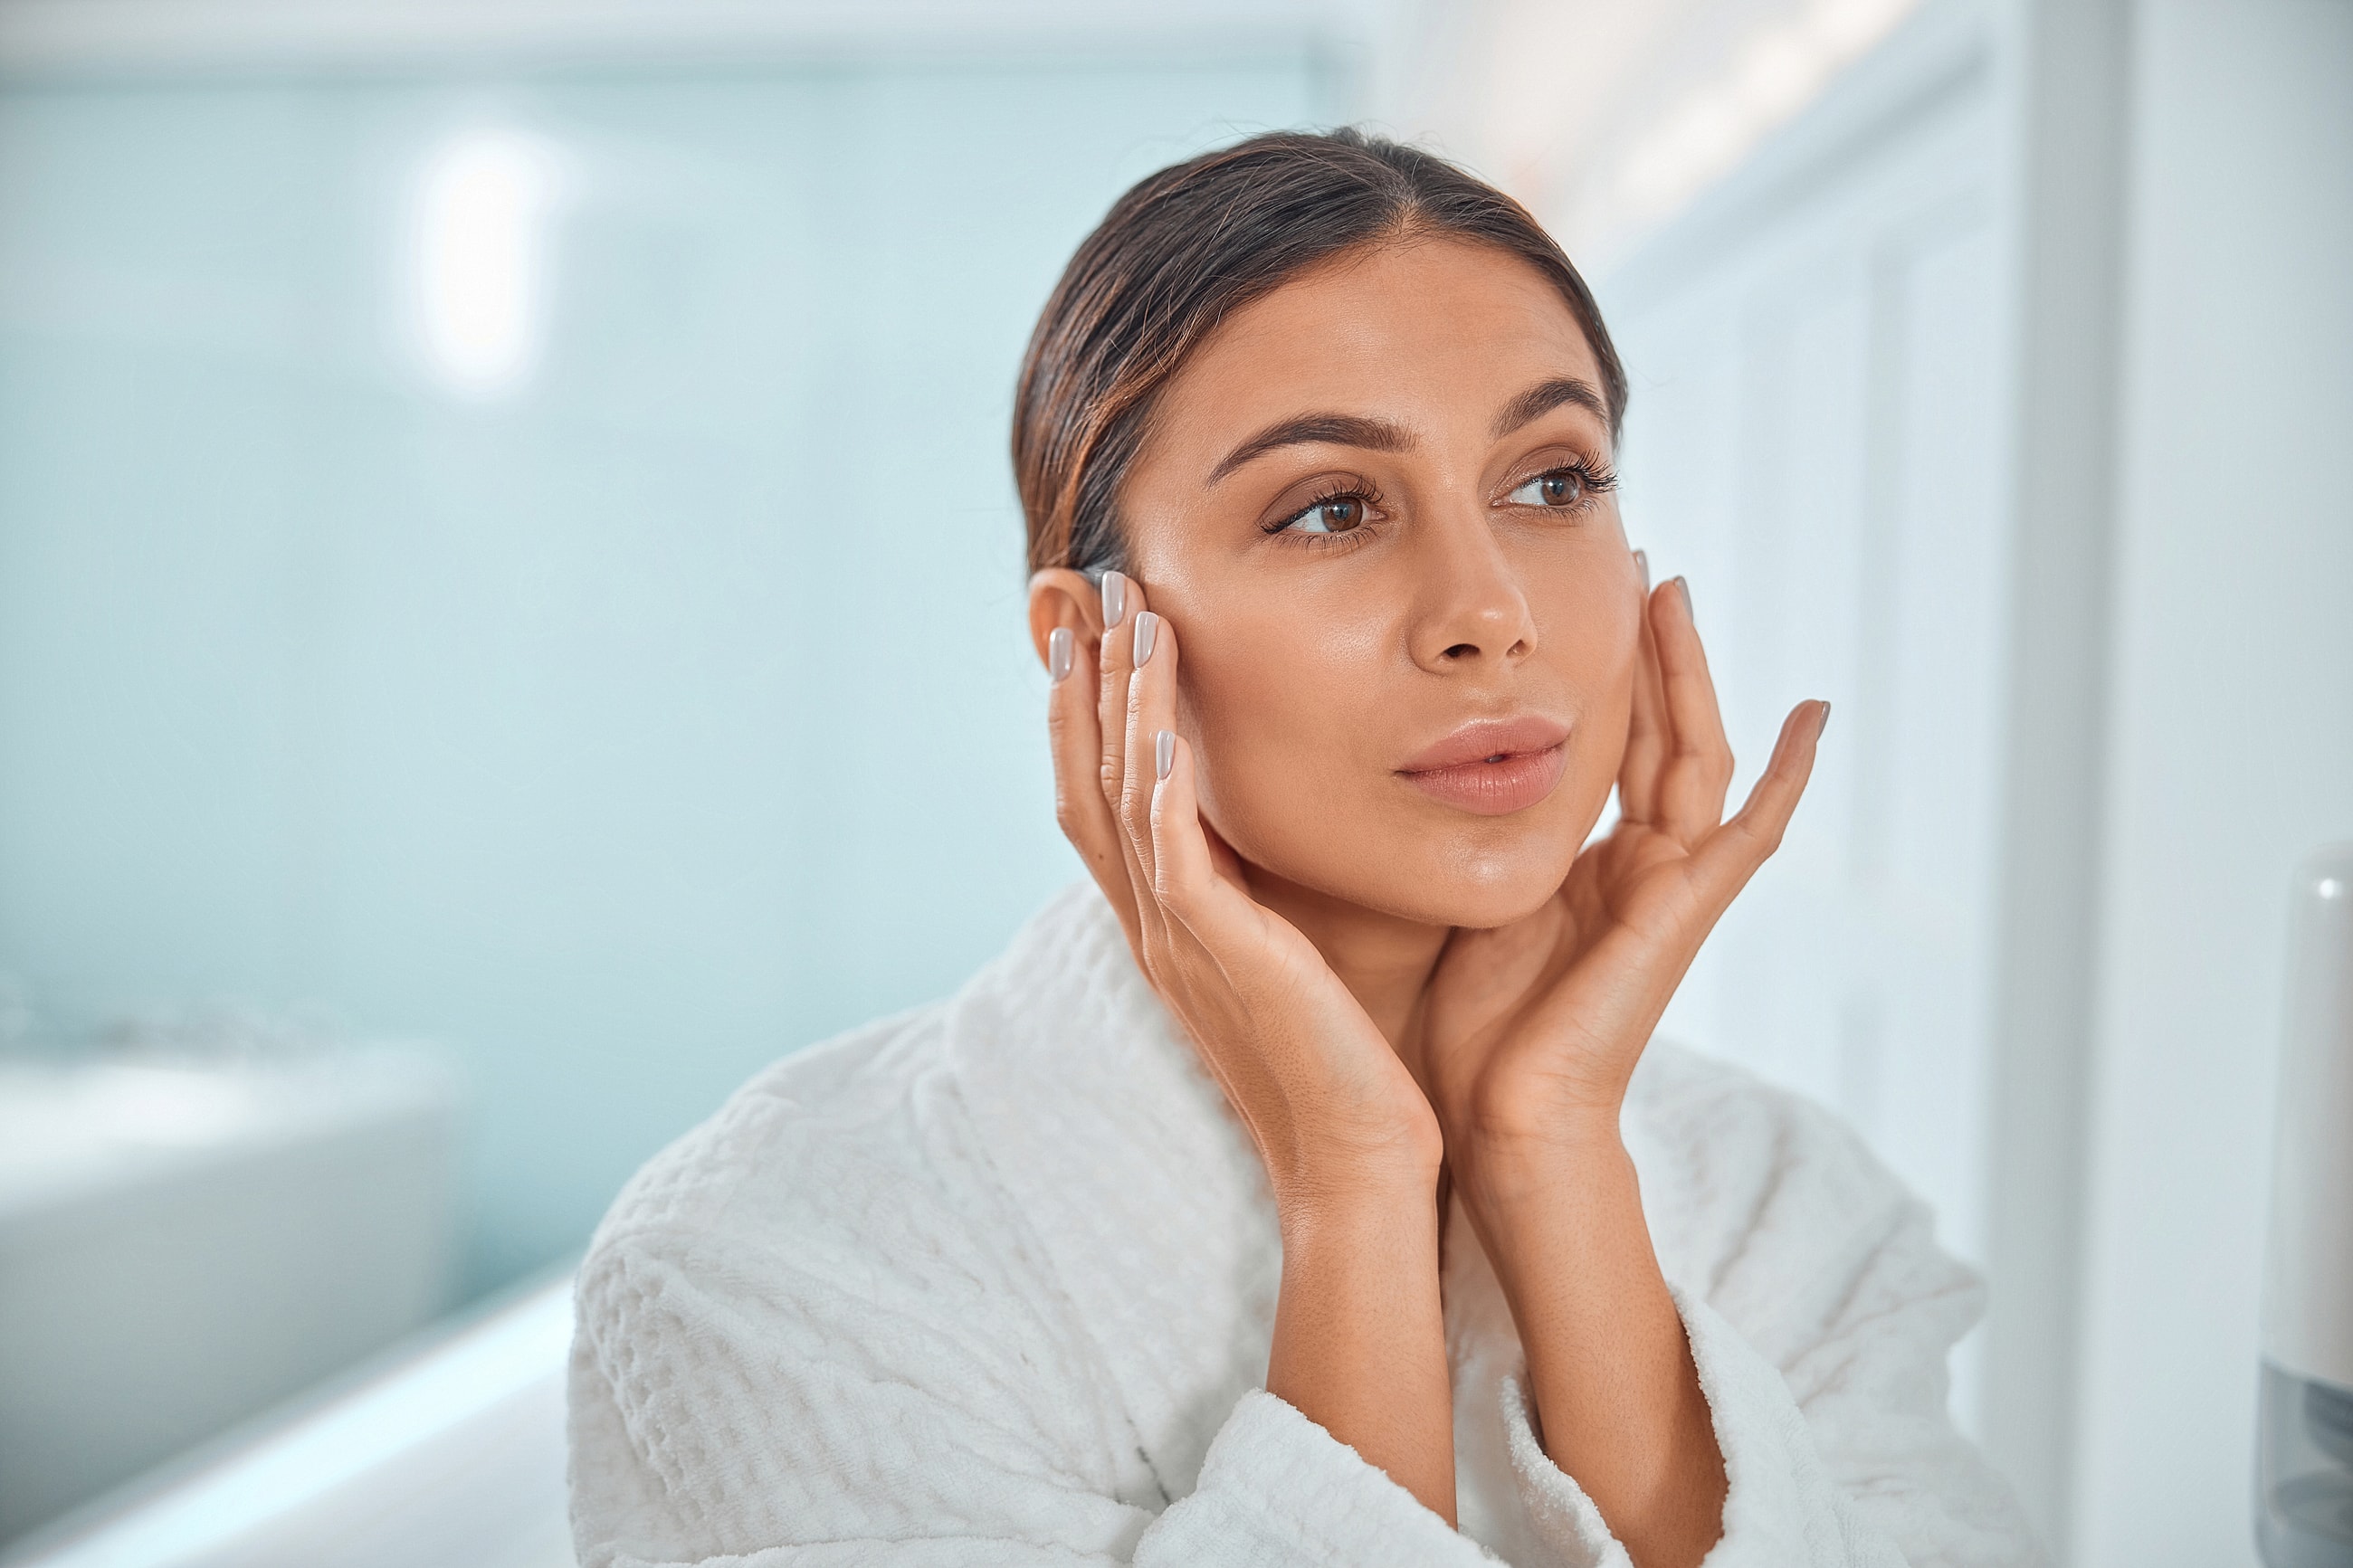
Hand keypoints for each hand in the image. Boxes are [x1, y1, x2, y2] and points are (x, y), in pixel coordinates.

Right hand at [1038, 570, 1457, 1520]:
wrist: (1359, 1167)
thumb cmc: (1345, 1073)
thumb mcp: (1292, 965)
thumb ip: (1269, 903)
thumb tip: (1280, 841)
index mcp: (1169, 929)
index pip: (1104, 802)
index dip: (1089, 716)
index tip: (1096, 636)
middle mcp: (1152, 924)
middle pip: (1083, 779)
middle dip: (1078, 684)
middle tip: (1079, 593)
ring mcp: (1171, 932)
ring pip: (1111, 790)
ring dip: (1109, 693)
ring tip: (1116, 607)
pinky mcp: (1210, 940)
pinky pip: (1162, 832)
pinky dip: (1150, 757)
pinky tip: (1156, 694)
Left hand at [1422, 570, 1827, 1188]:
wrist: (1504, 1118)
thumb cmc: (1473, 1034)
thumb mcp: (1465, 902)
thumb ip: (1472, 842)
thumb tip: (1416, 775)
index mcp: (1585, 866)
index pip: (1605, 746)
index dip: (1601, 673)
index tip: (1583, 597)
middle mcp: (1636, 867)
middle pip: (1654, 733)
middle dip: (1647, 649)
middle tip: (1638, 563)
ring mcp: (1670, 886)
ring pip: (1694, 754)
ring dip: (1688, 673)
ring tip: (1676, 592)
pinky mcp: (1687, 912)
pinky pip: (1752, 830)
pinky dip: (1788, 774)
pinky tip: (1813, 714)